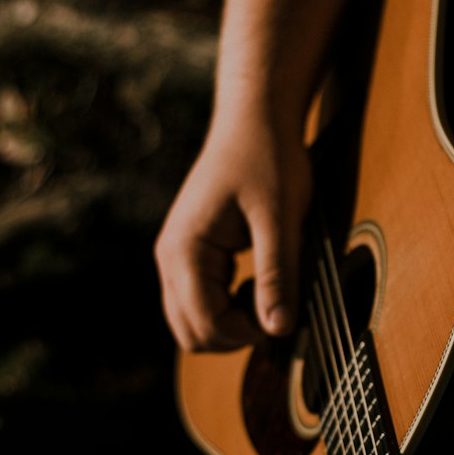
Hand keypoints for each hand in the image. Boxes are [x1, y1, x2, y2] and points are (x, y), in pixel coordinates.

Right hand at [154, 121, 312, 350]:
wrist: (254, 119)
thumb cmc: (269, 159)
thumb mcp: (281, 219)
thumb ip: (277, 275)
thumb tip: (278, 329)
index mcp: (186, 250)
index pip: (206, 324)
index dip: (248, 334)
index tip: (284, 315)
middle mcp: (169, 257)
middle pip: (191, 333)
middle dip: (235, 334)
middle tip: (275, 305)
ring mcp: (174, 256)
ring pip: (191, 322)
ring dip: (229, 322)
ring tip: (264, 291)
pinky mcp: (187, 254)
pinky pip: (197, 302)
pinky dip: (224, 307)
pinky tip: (253, 282)